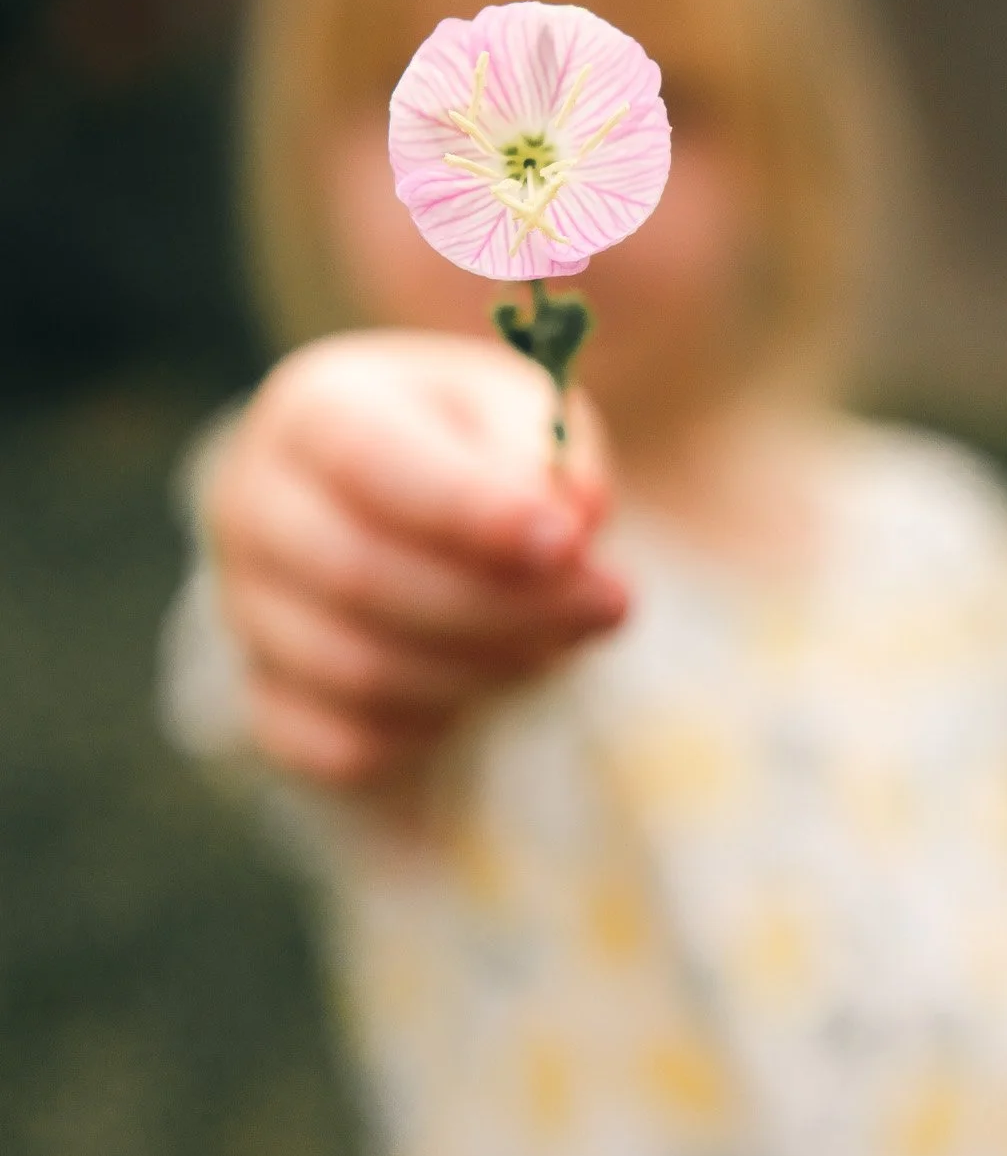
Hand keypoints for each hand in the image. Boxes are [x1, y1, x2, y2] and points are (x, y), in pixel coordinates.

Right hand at [204, 331, 628, 784]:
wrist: (402, 508)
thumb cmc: (469, 447)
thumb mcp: (517, 412)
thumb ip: (544, 447)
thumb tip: (572, 511)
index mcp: (312, 409)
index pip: (371, 461)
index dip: (470, 511)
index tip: (568, 545)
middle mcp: (253, 504)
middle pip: (362, 577)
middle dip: (504, 606)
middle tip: (612, 605)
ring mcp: (245, 609)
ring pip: (360, 672)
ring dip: (485, 669)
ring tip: (558, 639)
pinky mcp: (265, 698)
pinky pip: (345, 746)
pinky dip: (433, 729)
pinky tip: (482, 681)